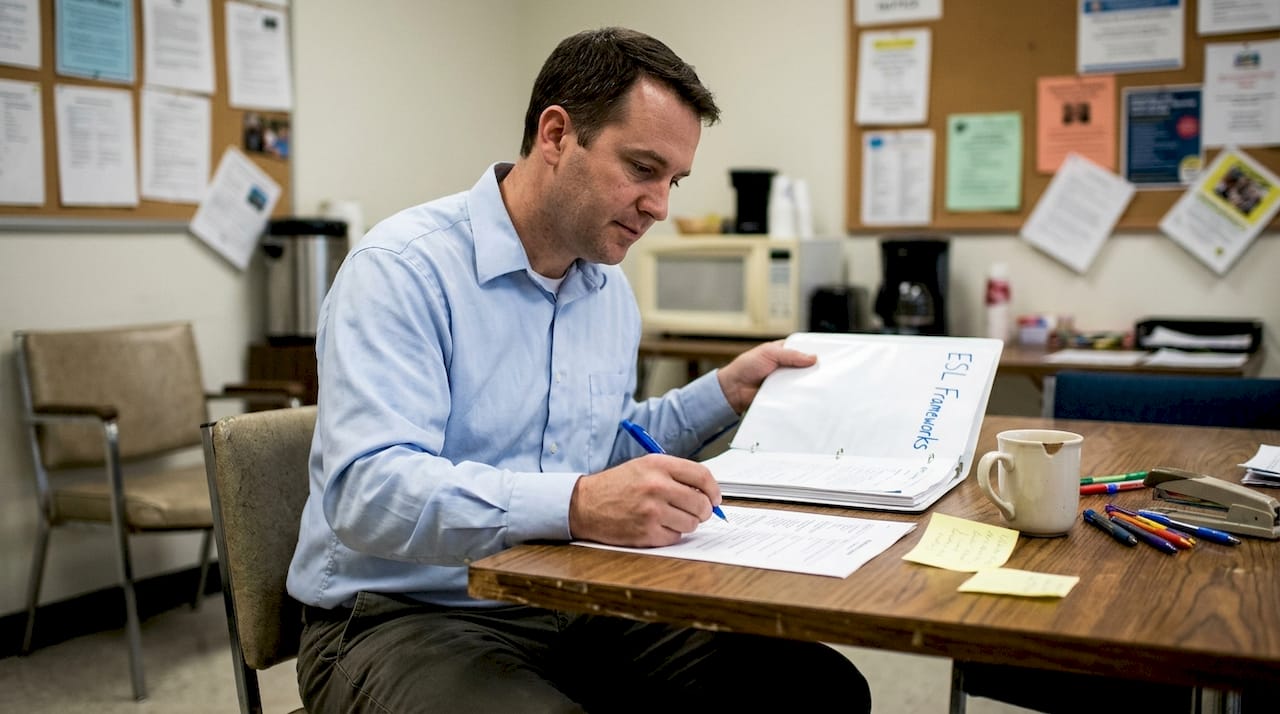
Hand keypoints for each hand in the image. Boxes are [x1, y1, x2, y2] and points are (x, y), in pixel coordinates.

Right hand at [569, 454, 721, 546]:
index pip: (702, 476)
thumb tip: (707, 492)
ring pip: (692, 523)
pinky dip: (671, 534)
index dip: (714, 490)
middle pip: (701, 503)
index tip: (715, 498)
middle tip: (697, 512)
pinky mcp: (647, 532)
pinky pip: (676, 537)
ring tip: (671, 517)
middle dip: (704, 511)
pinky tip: (657, 526)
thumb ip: (675, 475)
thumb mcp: (645, 466)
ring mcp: (652, 511)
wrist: (585, 504)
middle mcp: (657, 486)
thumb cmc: (617, 486)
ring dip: (686, 523)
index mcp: (659, 465)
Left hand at [717, 339, 816, 413]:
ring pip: (802, 381)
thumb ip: (790, 355)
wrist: (734, 389)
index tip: (828, 355)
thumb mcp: (769, 353)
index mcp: (783, 351)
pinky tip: (807, 394)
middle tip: (826, 371)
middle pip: (806, 366)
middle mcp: (786, 365)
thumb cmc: (746, 366)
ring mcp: (786, 380)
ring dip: (807, 382)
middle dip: (813, 369)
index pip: (803, 349)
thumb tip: (812, 357)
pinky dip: (800, 394)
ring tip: (819, 383)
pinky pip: (795, 394)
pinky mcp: (784, 394)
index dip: (814, 351)